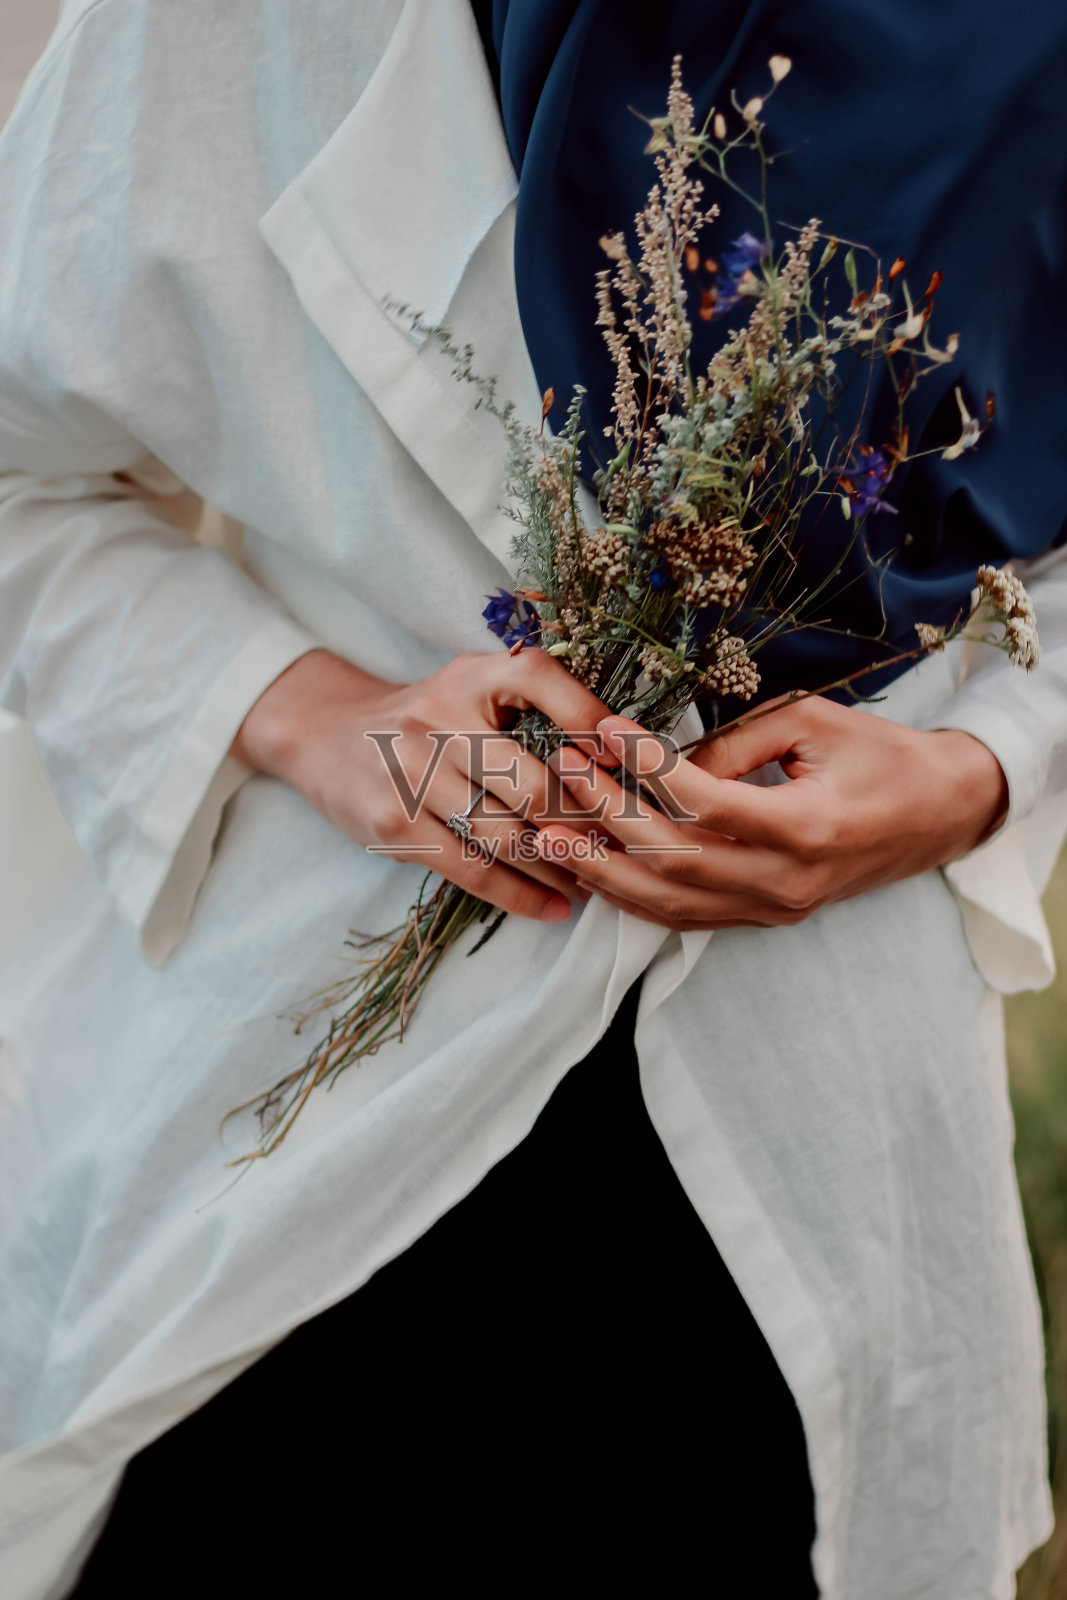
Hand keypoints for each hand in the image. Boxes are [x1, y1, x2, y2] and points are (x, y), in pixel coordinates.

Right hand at [230, 647, 611, 922]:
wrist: (325, 735)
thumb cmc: (424, 719)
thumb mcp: (469, 689)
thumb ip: (530, 708)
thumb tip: (619, 761)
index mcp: (468, 676)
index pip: (537, 678)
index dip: (589, 718)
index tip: (629, 761)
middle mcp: (437, 718)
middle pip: (533, 781)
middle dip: (588, 822)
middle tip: (626, 848)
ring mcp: (411, 773)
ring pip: (507, 834)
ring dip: (561, 867)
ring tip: (597, 883)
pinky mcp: (393, 824)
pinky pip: (471, 869)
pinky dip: (521, 894)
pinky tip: (555, 906)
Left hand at [534, 695, 1008, 931]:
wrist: (938, 813)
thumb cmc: (877, 754)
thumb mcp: (811, 722)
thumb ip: (732, 742)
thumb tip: (657, 761)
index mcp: (808, 826)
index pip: (705, 803)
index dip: (647, 768)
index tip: (605, 731)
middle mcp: (788, 882)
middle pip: (676, 859)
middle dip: (608, 818)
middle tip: (562, 777)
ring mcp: (776, 909)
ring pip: (671, 904)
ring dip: (605, 871)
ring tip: (550, 836)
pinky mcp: (766, 919)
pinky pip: (686, 918)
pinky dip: (633, 896)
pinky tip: (592, 869)